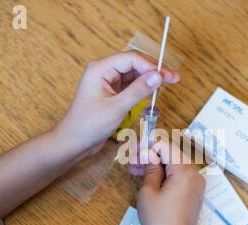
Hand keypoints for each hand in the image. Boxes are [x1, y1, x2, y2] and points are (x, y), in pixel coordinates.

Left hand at [53, 51, 179, 156]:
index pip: (131, 59)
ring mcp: (108, 82)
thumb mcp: (116, 108)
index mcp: (100, 69)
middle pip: (134, 63)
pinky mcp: (111, 93)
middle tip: (174, 78)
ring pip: (134, 74)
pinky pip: (130, 85)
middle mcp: (104, 72)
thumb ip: (138, 91)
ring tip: (169, 83)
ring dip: (150, 78)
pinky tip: (154, 91)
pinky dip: (143, 87)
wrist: (74, 142)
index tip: (168, 77)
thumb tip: (158, 77)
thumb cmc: (89, 125)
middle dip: (154, 70)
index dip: (152, 66)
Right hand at [131, 141, 205, 224]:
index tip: (134, 150)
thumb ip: (150, 168)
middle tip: (132, 161)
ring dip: (157, 165)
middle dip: (151, 155)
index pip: (166, 146)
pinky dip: (166, 175)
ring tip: (137, 171)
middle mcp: (195, 175)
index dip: (148, 145)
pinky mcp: (195, 194)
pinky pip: (180, 177)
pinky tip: (150, 180)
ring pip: (175, 166)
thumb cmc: (159, 221)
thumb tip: (149, 154)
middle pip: (172, 155)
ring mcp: (197, 185)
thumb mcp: (148, 191)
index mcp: (185, 172)